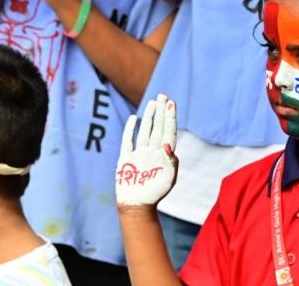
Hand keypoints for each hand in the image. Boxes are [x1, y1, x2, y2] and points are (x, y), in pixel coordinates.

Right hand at [116, 94, 177, 208]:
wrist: (138, 205)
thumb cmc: (156, 192)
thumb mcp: (169, 177)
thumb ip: (171, 160)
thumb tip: (167, 144)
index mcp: (165, 154)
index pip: (169, 131)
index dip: (170, 117)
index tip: (171, 103)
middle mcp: (153, 150)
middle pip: (158, 126)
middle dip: (161, 111)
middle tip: (163, 95)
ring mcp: (140, 153)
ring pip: (146, 130)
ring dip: (149, 116)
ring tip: (153, 102)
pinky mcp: (127, 158)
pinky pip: (128, 140)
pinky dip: (131, 129)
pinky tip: (135, 118)